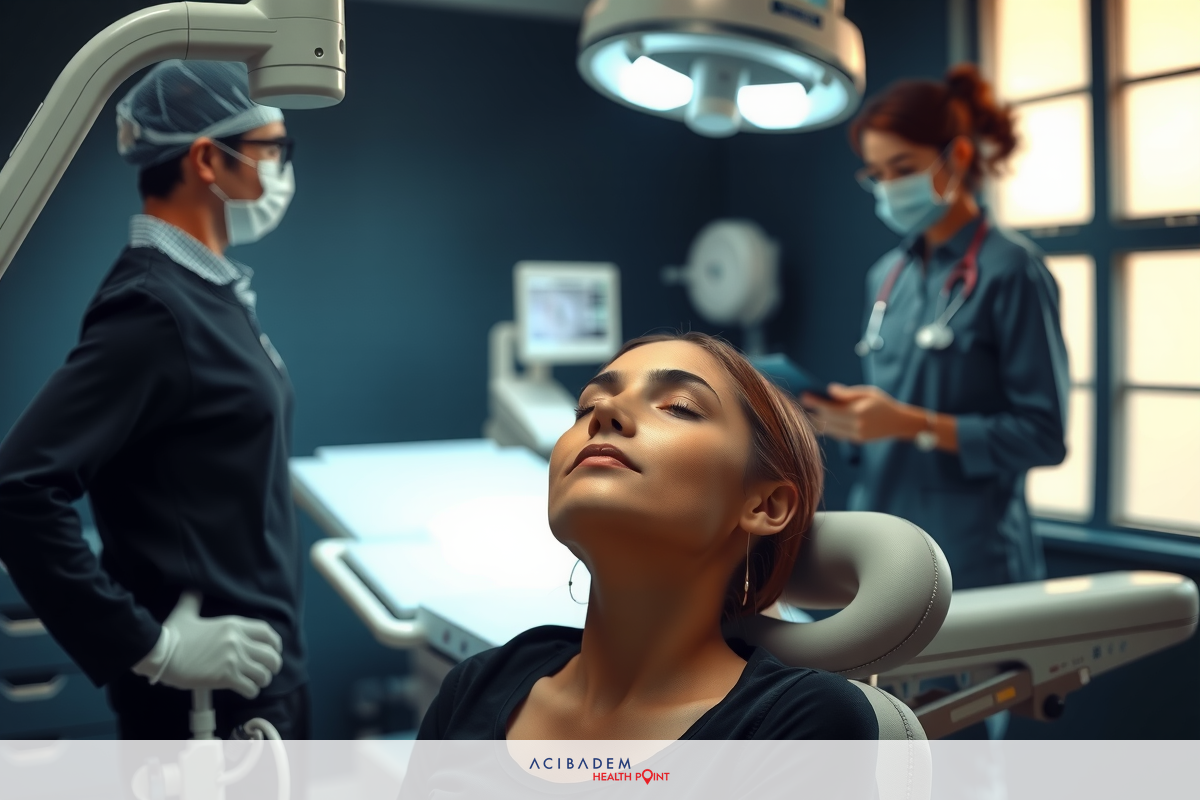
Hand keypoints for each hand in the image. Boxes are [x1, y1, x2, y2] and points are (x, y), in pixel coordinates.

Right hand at [157, 592, 282, 698]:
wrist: (161, 653)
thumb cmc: (173, 634)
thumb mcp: (186, 612)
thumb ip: (193, 600)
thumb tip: (191, 589)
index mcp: (233, 624)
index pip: (266, 632)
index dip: (275, 643)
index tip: (274, 650)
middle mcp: (238, 641)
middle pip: (270, 655)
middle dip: (273, 665)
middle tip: (267, 671)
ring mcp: (233, 659)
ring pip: (263, 673)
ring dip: (262, 680)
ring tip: (256, 682)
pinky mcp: (225, 677)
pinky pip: (250, 687)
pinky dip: (251, 691)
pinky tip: (247, 691)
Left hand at [800, 384, 914, 443]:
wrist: (898, 423)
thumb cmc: (882, 403)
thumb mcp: (868, 392)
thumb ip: (848, 393)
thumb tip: (829, 390)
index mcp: (859, 412)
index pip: (831, 408)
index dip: (816, 402)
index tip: (804, 395)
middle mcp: (856, 426)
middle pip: (827, 420)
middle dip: (812, 411)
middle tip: (800, 402)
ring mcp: (856, 435)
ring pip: (829, 429)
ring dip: (816, 421)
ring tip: (805, 411)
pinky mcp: (856, 440)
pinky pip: (836, 434)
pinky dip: (825, 428)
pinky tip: (816, 421)